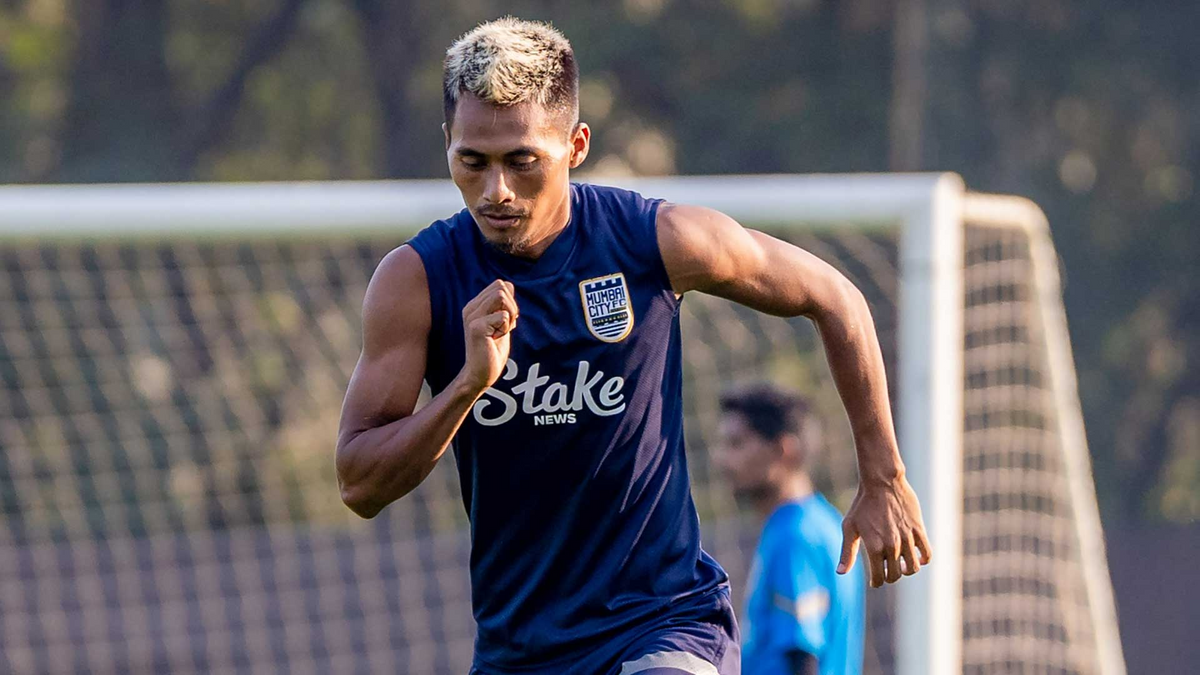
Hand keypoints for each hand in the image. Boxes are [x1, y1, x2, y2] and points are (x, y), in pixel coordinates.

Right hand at [459, 279, 518, 393]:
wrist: (481, 374)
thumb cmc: (492, 350)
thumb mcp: (501, 323)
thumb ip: (504, 305)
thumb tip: (508, 285)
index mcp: (475, 305)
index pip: (500, 285)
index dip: (510, 301)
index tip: (506, 320)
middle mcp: (470, 308)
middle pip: (501, 287)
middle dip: (512, 306)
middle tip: (505, 327)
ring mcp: (471, 317)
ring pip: (501, 296)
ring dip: (510, 315)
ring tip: (500, 332)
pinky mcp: (475, 327)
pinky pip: (503, 316)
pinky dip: (506, 329)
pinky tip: (495, 340)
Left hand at [837, 474, 931, 587]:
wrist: (882, 483)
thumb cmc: (862, 504)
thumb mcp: (850, 527)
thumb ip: (847, 552)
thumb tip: (840, 573)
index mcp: (875, 547)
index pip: (879, 578)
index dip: (876, 582)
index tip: (875, 581)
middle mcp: (892, 545)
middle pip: (896, 575)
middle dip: (890, 577)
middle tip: (886, 571)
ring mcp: (907, 539)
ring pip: (913, 568)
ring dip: (907, 570)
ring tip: (901, 564)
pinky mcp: (919, 530)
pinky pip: (927, 554)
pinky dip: (923, 560)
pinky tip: (915, 557)